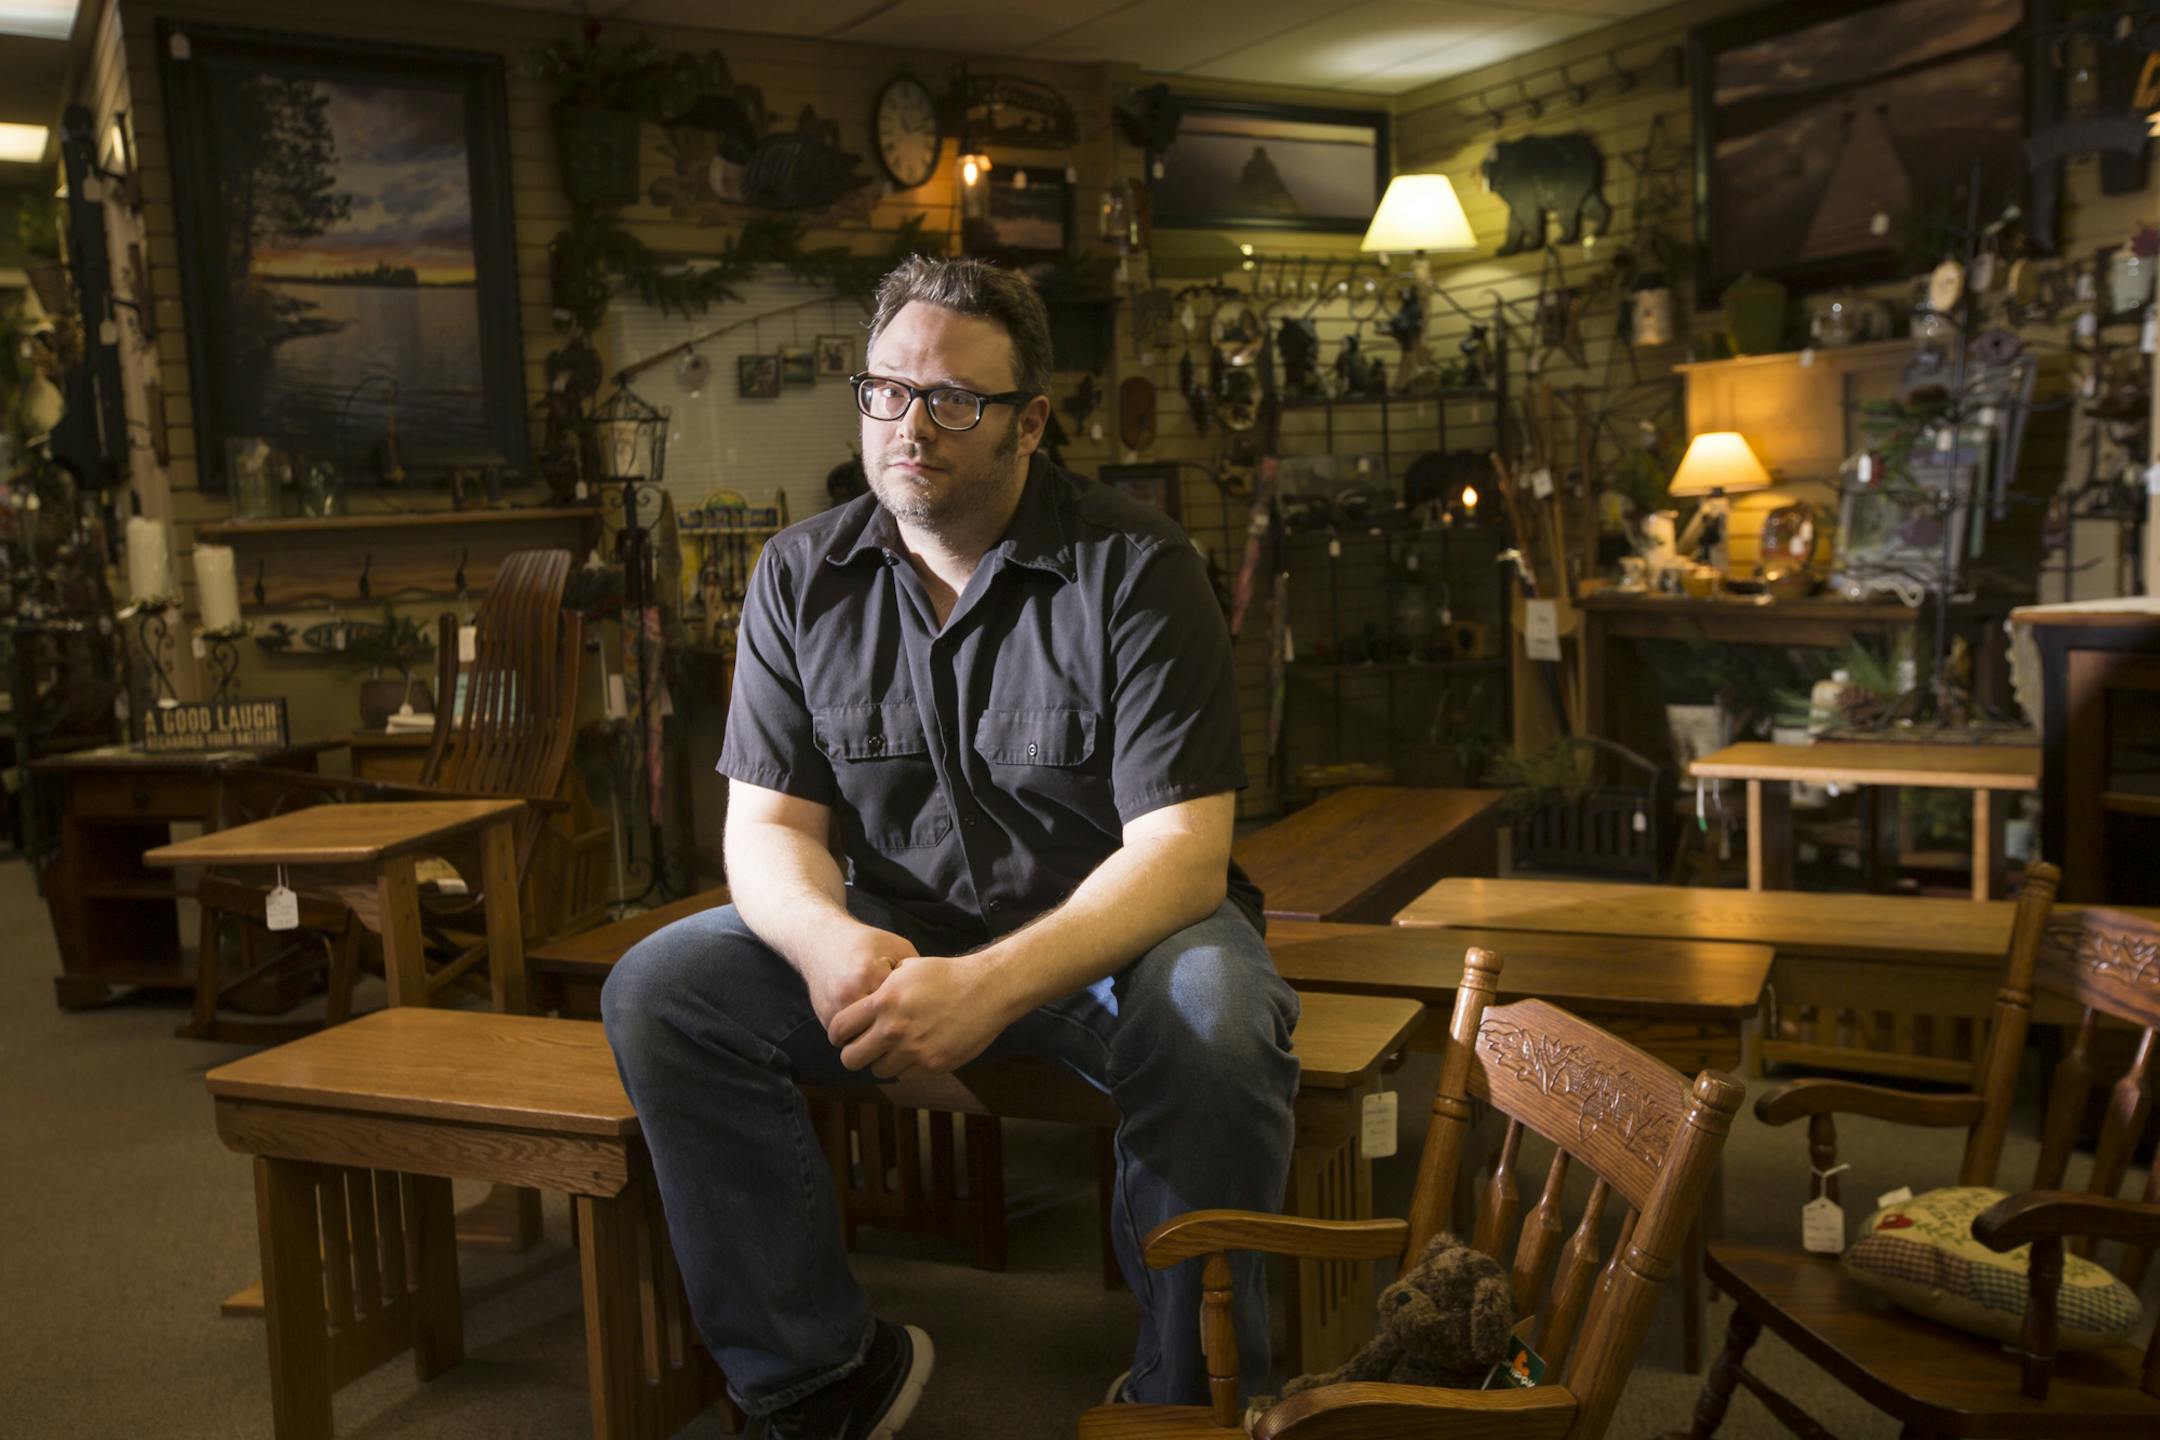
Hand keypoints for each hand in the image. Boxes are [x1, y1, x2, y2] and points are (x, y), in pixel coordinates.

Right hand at [799, 924, 918, 1032]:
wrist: (820, 940)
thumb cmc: (865, 943)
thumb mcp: (896, 948)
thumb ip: (915, 973)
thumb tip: (936, 1001)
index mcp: (868, 975)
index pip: (899, 1007)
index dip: (916, 1011)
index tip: (926, 1011)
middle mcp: (847, 995)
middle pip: (880, 1030)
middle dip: (898, 1032)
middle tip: (912, 1028)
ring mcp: (832, 1009)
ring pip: (863, 1038)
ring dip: (878, 1037)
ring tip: (895, 1028)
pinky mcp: (823, 1018)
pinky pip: (849, 1037)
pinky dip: (863, 1034)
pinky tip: (875, 1024)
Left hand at [828, 953, 1006, 1078]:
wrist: (986, 989)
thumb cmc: (946, 975)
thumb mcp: (907, 969)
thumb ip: (882, 988)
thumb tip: (862, 1000)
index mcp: (883, 1002)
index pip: (839, 1029)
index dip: (838, 1034)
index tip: (845, 1035)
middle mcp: (893, 1029)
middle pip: (851, 1059)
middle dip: (854, 1054)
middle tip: (864, 1048)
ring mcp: (913, 1050)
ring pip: (878, 1070)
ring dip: (882, 1061)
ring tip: (895, 1047)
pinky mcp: (932, 1065)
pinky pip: (904, 1076)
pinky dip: (906, 1067)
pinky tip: (916, 1051)